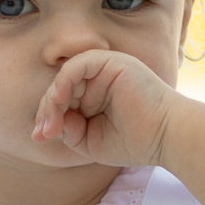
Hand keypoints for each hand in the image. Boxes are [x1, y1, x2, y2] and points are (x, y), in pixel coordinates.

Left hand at [32, 50, 178, 167]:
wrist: (165, 137)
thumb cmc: (133, 142)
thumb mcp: (90, 142)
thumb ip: (69, 131)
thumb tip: (50, 124)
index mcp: (93, 96)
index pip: (60, 101)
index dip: (47, 117)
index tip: (40, 138)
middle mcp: (97, 80)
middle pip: (59, 89)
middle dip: (46, 112)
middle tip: (43, 134)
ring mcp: (105, 69)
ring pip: (65, 77)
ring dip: (52, 101)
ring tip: (51, 125)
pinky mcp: (112, 62)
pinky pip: (78, 64)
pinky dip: (64, 81)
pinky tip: (59, 100)